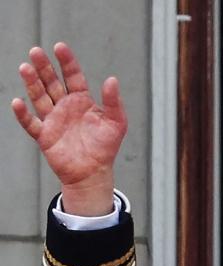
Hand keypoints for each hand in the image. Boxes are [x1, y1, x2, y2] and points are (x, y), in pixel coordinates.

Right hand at [10, 42, 126, 215]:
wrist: (94, 173)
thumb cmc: (106, 147)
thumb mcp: (116, 123)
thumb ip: (113, 102)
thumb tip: (112, 79)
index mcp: (82, 101)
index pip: (73, 76)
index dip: (67, 62)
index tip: (60, 47)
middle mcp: (65, 107)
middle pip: (52, 83)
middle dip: (44, 67)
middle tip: (36, 51)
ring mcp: (53, 120)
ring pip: (39, 98)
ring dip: (32, 83)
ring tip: (25, 67)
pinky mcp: (44, 136)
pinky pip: (31, 123)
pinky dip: (23, 114)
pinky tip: (17, 102)